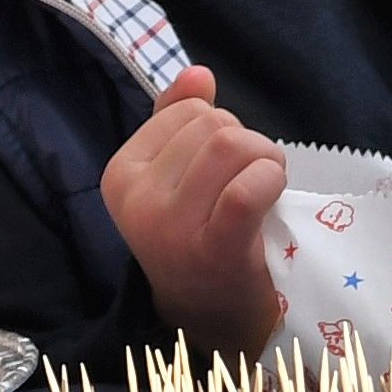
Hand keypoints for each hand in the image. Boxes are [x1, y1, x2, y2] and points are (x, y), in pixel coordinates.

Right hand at [103, 68, 288, 351]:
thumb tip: (198, 73)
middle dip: (245, 144)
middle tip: (247, 185)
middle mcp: (136, 199)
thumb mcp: (177, 178)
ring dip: (264, 159)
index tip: (218, 172)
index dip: (217, 130)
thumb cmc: (199, 237)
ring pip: (232, 145)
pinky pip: (246, 187)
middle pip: (213, 125)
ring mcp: (170, 227)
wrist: (211, 319)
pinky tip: (271, 197)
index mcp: (119, 174)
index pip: (185, 111)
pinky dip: (269, 180)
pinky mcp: (211, 249)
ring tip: (263, 189)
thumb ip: (179, 120)